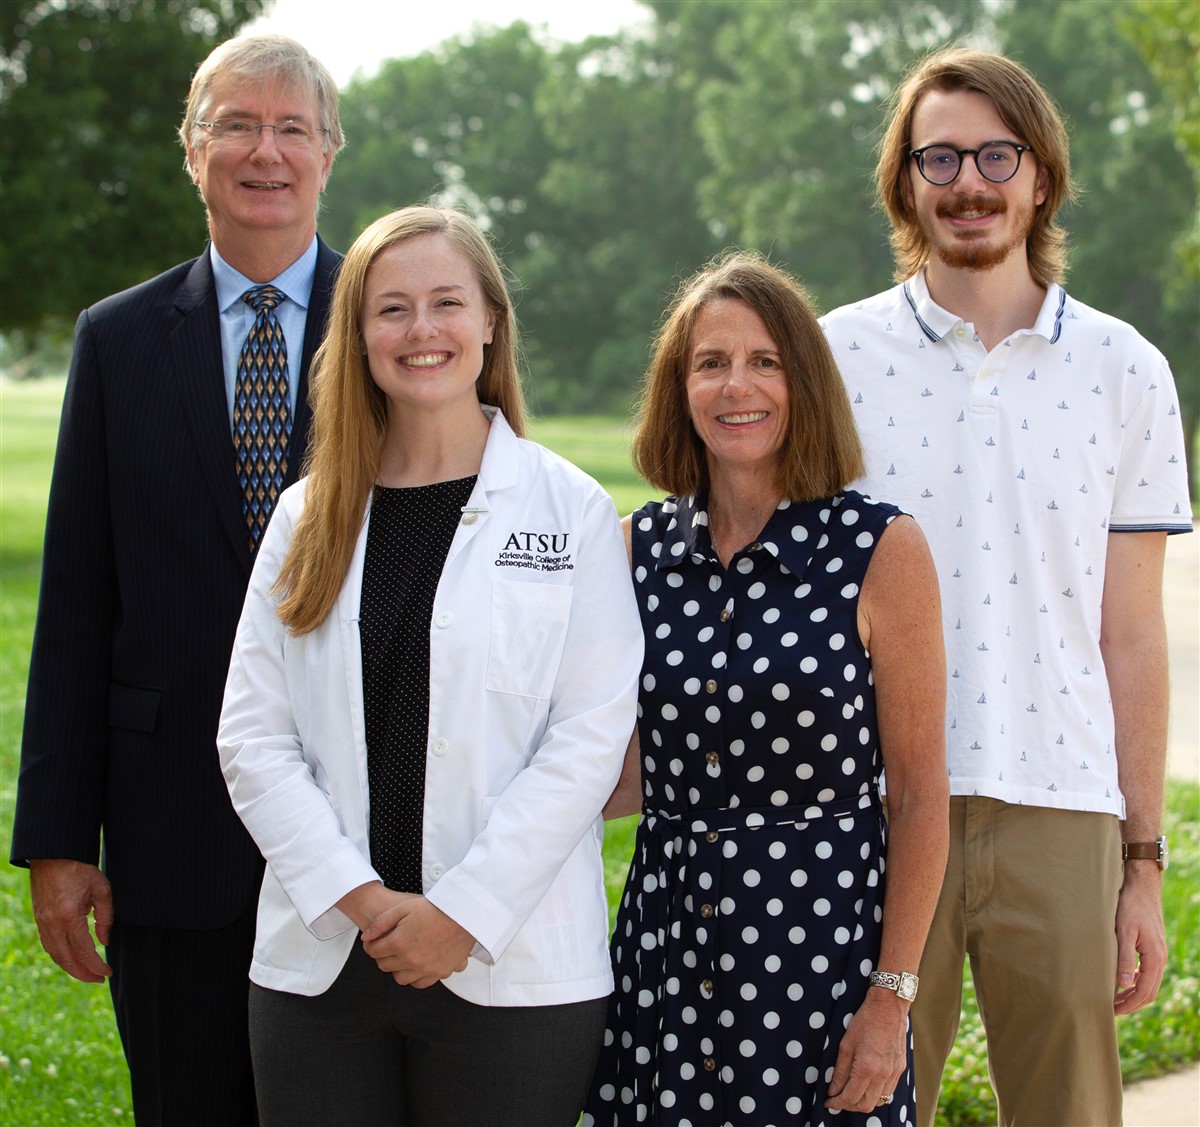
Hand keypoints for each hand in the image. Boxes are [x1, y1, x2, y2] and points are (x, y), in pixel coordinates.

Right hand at [29, 859, 112, 982]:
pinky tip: (72, 958)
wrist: (53, 856)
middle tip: (100, 979)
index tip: (108, 973)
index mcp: (69, 917)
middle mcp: (53, 925)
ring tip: (88, 973)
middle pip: (67, 960)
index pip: (84, 952)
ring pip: (56, 956)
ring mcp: (43, 924)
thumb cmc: (80, 869)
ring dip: (72, 968)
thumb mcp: (102, 889)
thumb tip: (104, 942)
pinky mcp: (40, 920)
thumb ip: (105, 917)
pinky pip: (49, 946)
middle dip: (84, 974)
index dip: (96, 966)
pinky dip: (61, 957)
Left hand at [361, 897, 473, 988]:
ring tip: (404, 954)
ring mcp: (425, 969)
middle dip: (383, 955)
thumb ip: (381, 922)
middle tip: (389, 945)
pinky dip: (416, 976)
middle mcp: (410, 959)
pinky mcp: (439, 973)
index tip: (374, 941)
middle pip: (384, 966)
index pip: (373, 951)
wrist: (464, 914)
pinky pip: (419, 983)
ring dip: (398, 968)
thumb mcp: (404, 907)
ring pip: (400, 978)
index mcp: (399, 942)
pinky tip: (418, 964)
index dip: (371, 945)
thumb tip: (366, 937)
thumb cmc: (436, 908)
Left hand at [824, 989, 907, 1112]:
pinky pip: (889, 1091)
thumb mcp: (846, 1044)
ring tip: (851, 1093)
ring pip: (879, 1101)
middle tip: (838, 1099)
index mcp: (867, 1067)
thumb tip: (833, 1090)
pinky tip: (867, 1086)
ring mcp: (894, 1072)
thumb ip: (840, 1070)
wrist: (889, 1007)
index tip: (828, 1102)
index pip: (851, 1097)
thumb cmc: (865, 1021)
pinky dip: (877, 1094)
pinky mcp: (900, 1068)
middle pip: (866, 1105)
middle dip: (850, 1106)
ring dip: (864, 1102)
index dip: (837, 1103)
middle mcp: (883, 1074)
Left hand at [1113, 868, 1165, 1014]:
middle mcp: (1160, 959)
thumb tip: (1123, 985)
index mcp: (1155, 958)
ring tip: (1113, 1000)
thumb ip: (1124, 958)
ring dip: (1133, 994)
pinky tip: (1121, 982)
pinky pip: (1146, 972)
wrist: (1142, 886)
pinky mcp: (1152, 947)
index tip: (1111, 1011)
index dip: (1128, 1004)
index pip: (1144, 991)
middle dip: (1131, 1004)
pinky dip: (1135, 982)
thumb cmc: (1130, 906)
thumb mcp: (1124, 931)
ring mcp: (1158, 954)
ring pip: (1148, 983)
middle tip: (1110, 1010)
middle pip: (1149, 992)